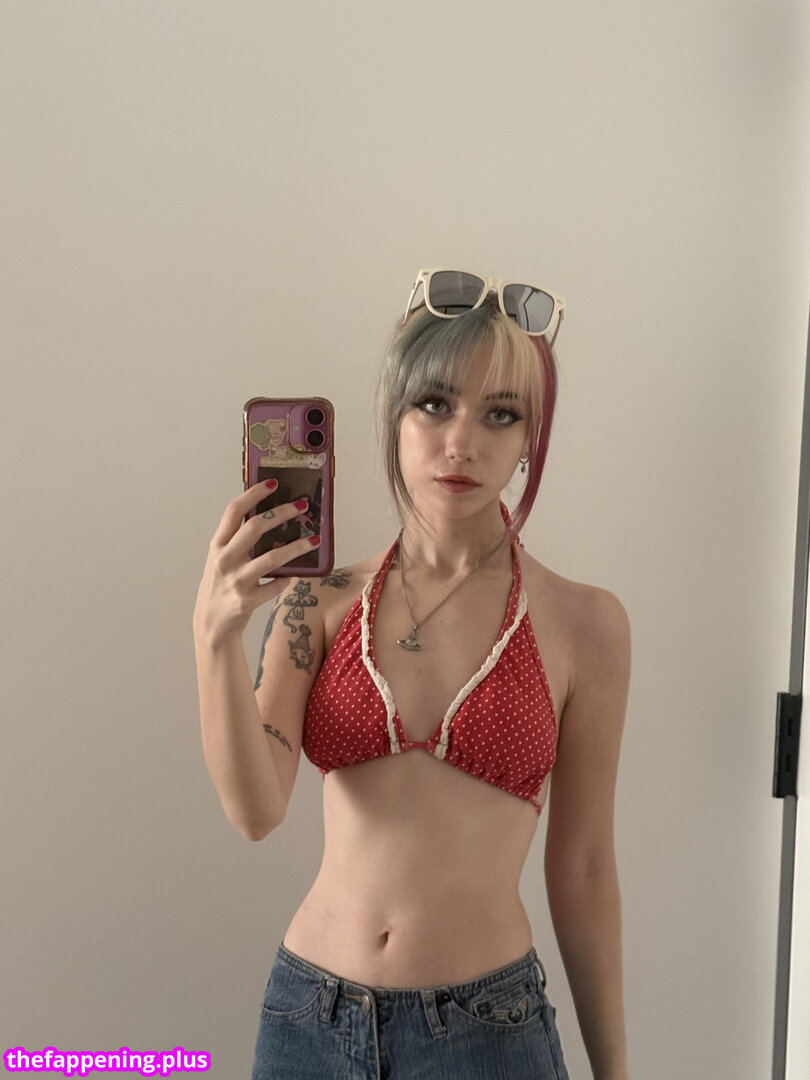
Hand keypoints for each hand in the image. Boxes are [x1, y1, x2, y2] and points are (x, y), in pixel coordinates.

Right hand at [193, 480, 319, 646]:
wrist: (211, 622)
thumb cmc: (221, 584)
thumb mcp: (222, 558)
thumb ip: (239, 540)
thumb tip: (272, 517)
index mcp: (217, 544)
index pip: (234, 511)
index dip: (254, 493)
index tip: (273, 482)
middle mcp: (224, 559)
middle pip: (255, 527)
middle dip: (282, 513)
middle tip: (303, 507)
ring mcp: (235, 581)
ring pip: (271, 558)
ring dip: (297, 546)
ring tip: (314, 540)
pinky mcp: (246, 601)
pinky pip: (275, 585)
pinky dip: (287, 578)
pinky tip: (294, 574)